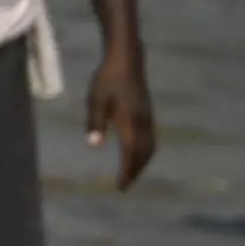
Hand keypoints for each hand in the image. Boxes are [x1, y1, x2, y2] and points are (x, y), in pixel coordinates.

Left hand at [87, 48, 155, 188]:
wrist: (127, 59)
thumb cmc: (107, 79)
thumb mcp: (96, 100)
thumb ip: (95, 122)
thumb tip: (94, 145)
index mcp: (130, 121)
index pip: (131, 153)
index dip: (127, 171)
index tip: (120, 185)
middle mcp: (143, 122)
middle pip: (144, 154)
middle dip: (136, 170)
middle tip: (125, 184)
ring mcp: (148, 118)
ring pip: (150, 147)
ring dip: (142, 162)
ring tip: (131, 173)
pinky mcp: (147, 113)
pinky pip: (150, 138)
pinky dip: (145, 151)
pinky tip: (136, 153)